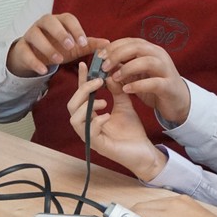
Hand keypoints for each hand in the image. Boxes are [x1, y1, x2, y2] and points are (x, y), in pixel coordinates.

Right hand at [6, 13, 108, 76]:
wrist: (34, 56)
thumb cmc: (57, 47)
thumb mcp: (74, 47)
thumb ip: (90, 45)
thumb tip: (108, 43)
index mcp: (59, 21)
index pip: (68, 19)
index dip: (76, 29)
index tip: (83, 42)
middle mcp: (43, 24)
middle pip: (49, 21)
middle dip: (60, 33)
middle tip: (70, 46)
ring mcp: (30, 34)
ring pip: (35, 36)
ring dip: (47, 47)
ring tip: (58, 60)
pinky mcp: (21, 48)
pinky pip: (26, 52)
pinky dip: (34, 61)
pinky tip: (43, 70)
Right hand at [67, 62, 168, 180]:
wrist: (144, 151)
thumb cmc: (132, 132)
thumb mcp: (125, 105)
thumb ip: (117, 90)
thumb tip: (110, 73)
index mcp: (91, 116)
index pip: (81, 95)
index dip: (81, 80)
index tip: (85, 64)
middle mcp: (87, 126)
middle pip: (71, 106)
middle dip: (82, 91)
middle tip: (98, 81)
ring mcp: (91, 137)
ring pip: (75, 120)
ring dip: (87, 106)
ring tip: (104, 101)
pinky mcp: (99, 146)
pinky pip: (90, 133)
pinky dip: (97, 122)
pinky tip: (107, 115)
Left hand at [98, 38, 191, 124]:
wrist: (177, 102)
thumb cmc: (154, 87)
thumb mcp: (135, 76)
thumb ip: (122, 69)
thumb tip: (102, 66)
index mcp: (150, 50)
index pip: (131, 41)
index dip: (114, 46)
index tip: (99, 56)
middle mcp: (159, 56)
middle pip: (137, 47)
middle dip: (118, 54)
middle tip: (104, 66)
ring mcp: (166, 70)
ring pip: (147, 62)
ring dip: (128, 68)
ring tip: (114, 77)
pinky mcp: (169, 86)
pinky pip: (154, 83)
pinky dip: (138, 85)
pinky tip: (126, 89)